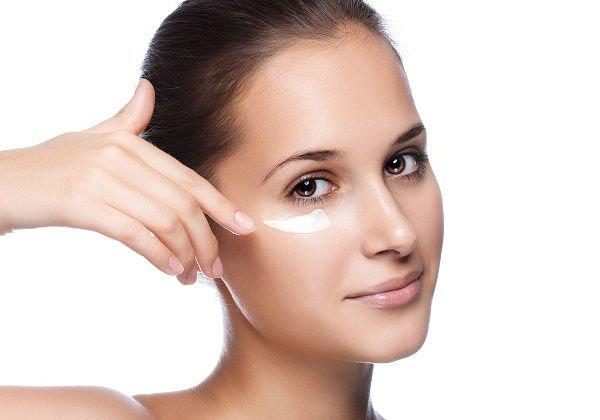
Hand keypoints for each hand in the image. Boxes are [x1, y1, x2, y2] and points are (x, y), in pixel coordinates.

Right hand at [0, 79, 257, 284]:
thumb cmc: (52, 164)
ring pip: (163, 221)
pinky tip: (170, 270)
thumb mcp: (92, 136)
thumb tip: (149, 88)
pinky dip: (158, 254)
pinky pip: (134, 233)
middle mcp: (120, 156)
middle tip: (216, 268)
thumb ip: (127, 119)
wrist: (0, 182)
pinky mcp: (81, 205)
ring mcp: (100, 179)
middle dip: (207, 240)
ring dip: (185, 254)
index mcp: (131, 143)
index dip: (222, 204)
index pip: (188, 178)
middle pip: (182, 203)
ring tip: (192, 276)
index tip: (247, 227)